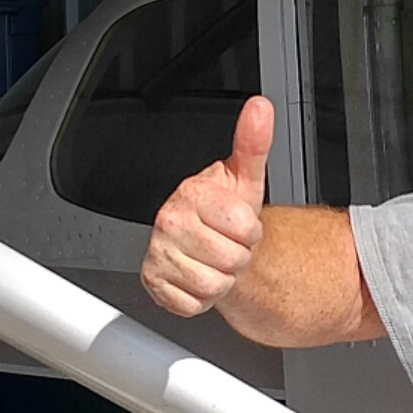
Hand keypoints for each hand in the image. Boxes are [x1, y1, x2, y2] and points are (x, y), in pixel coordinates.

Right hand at [142, 94, 274, 316]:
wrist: (208, 241)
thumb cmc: (226, 213)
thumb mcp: (245, 177)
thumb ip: (253, 143)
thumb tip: (260, 108)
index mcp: (192, 194)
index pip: (244, 227)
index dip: (251, 233)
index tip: (239, 225)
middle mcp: (168, 221)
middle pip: (230, 260)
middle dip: (237, 258)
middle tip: (226, 245)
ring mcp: (157, 253)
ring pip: (213, 285)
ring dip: (222, 279)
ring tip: (214, 261)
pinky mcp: (152, 282)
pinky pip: (193, 304)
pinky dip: (202, 299)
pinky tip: (198, 277)